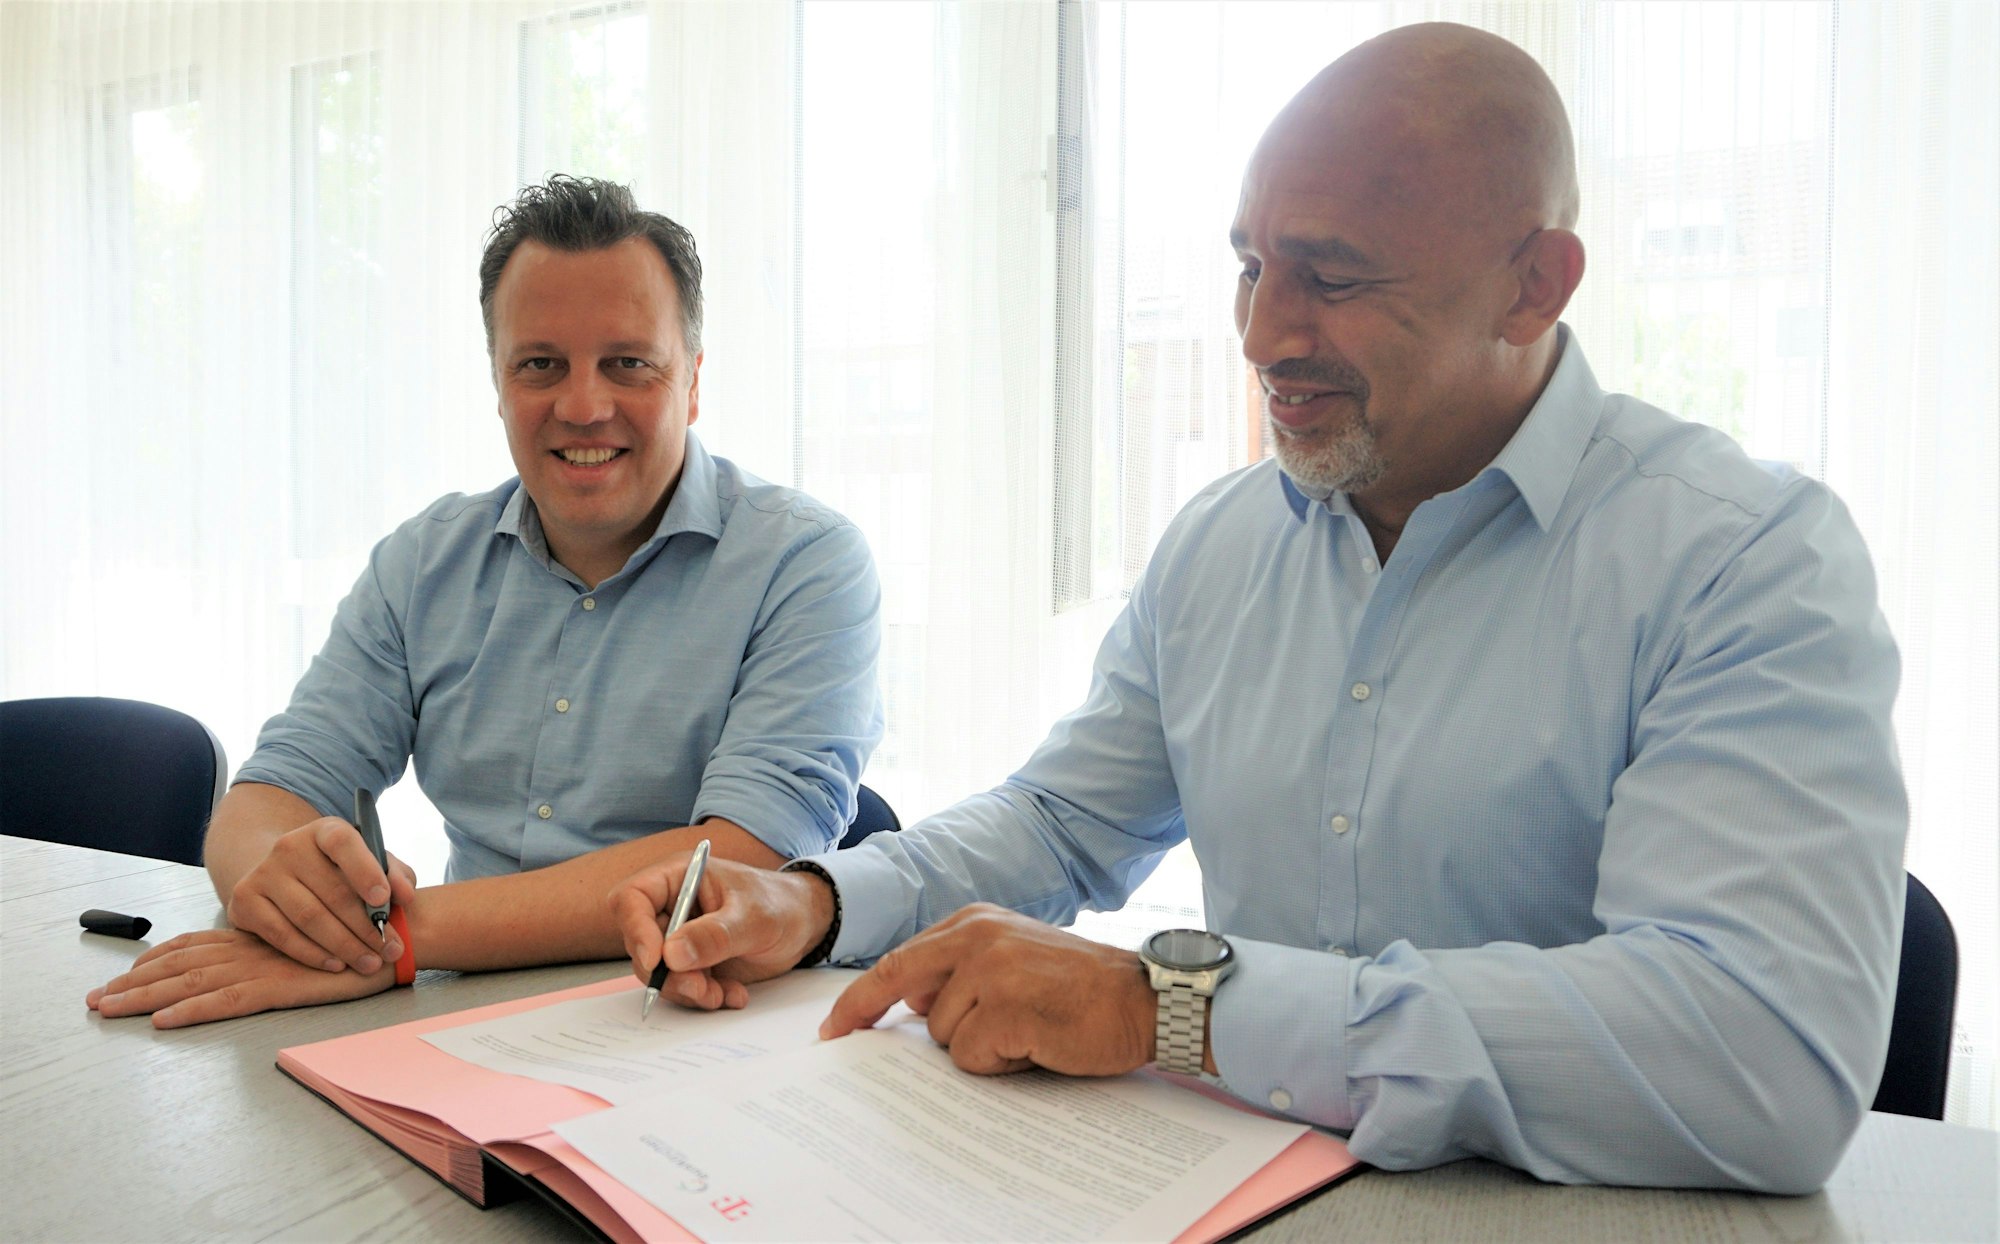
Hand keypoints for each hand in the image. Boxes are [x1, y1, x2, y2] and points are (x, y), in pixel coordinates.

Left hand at [85, 928, 393, 1027]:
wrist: (395, 937)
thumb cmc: (360, 941)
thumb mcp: (313, 945)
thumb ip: (285, 952)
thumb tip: (264, 967)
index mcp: (256, 939)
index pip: (193, 946)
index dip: (155, 959)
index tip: (125, 974)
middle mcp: (250, 950)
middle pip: (179, 964)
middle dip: (133, 982)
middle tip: (96, 1000)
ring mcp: (263, 968)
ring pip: (191, 982)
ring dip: (145, 998)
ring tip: (109, 1010)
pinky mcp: (280, 988)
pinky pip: (226, 1001)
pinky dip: (192, 1011)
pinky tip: (164, 1022)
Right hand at [225, 816, 416, 972]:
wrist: (283, 874)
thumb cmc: (339, 871)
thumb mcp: (369, 862)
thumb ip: (394, 874)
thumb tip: (406, 896)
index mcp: (324, 830)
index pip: (343, 842)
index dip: (365, 870)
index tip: (385, 899)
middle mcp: (289, 847)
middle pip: (331, 891)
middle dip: (366, 926)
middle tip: (391, 949)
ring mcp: (263, 874)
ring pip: (309, 917)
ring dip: (344, 945)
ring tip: (370, 962)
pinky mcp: (244, 903)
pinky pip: (282, 935)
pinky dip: (313, 954)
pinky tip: (336, 964)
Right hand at [609, 855, 832, 1010]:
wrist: (804, 926)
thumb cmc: (780, 904)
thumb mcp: (753, 918)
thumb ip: (714, 935)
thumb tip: (670, 955)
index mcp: (678, 878)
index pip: (631, 899)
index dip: (635, 931)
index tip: (655, 962)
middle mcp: (671, 908)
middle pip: (641, 945)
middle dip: (668, 974)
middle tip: (700, 988)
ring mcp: (679, 939)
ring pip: (659, 974)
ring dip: (687, 991)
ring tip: (722, 994)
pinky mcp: (691, 965)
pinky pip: (681, 989)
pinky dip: (704, 998)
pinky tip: (733, 995)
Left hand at [820, 904, 1155, 1076]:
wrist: (1145, 999)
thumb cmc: (1083, 988)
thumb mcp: (1015, 958)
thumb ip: (964, 971)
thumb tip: (914, 1002)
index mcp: (977, 921)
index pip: (902, 959)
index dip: (862, 995)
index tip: (833, 1025)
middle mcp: (978, 936)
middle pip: (900, 983)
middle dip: (865, 1014)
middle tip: (838, 1037)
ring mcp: (991, 970)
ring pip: (944, 1034)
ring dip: (979, 1048)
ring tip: (1025, 1034)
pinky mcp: (1007, 1007)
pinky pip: (973, 1057)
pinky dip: (1001, 1065)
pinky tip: (1036, 1046)